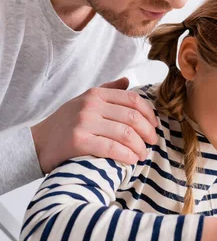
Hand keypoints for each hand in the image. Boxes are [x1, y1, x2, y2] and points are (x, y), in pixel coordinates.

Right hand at [31, 77, 157, 173]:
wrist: (37, 143)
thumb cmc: (64, 124)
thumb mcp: (84, 101)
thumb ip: (107, 91)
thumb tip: (127, 80)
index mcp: (95, 94)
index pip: (133, 100)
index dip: (149, 114)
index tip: (155, 126)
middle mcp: (91, 105)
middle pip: (132, 117)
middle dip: (148, 132)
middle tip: (152, 143)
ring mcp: (84, 122)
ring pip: (125, 133)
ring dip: (139, 146)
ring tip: (143, 155)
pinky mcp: (78, 141)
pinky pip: (111, 148)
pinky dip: (126, 155)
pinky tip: (131, 160)